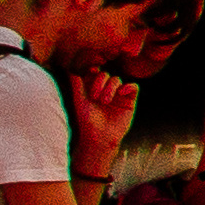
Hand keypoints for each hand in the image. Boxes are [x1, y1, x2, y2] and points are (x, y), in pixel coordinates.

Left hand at [60, 59, 137, 177]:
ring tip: (105, 101)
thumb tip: (70, 68)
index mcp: (92, 88)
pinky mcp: (130, 99)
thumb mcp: (79, 100)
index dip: (93, 71)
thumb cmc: (87, 120)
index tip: (90, 73)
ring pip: (117, 79)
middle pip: (105, 74)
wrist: (100, 136)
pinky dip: (128, 87)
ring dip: (110, 88)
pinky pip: (133, 86)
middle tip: (95, 96)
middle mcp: (106, 89)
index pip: (94, 73)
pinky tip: (122, 93)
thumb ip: (77, 83)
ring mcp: (118, 94)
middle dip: (100, 82)